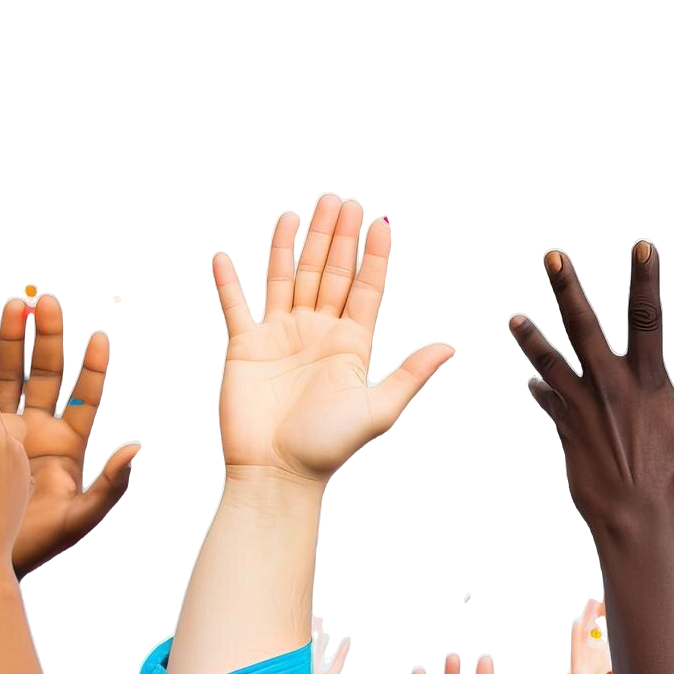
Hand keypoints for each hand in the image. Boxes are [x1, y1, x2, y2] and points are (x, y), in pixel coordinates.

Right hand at [0, 295, 139, 573]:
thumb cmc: (39, 542)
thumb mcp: (81, 515)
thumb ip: (111, 485)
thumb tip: (141, 450)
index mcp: (70, 444)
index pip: (87, 398)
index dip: (94, 369)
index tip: (102, 336)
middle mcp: (40, 430)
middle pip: (46, 374)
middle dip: (46, 339)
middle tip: (45, 303)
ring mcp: (7, 429)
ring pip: (11, 376)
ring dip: (11, 342)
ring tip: (12, 306)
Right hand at [213, 193, 449, 484]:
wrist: (277, 474)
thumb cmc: (328, 448)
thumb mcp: (377, 409)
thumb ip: (409, 374)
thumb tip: (449, 346)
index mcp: (351, 343)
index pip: (366, 288)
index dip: (374, 255)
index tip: (381, 222)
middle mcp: (317, 332)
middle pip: (329, 272)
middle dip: (335, 236)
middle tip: (341, 199)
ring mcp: (281, 336)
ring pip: (287, 278)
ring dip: (292, 245)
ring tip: (299, 211)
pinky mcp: (246, 348)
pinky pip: (236, 307)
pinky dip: (230, 283)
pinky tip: (225, 256)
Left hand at [508, 243, 673, 537]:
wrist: (634, 515)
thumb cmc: (673, 475)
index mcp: (645, 380)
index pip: (648, 317)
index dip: (645, 279)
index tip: (641, 246)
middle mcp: (608, 385)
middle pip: (582, 325)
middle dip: (565, 288)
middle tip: (551, 257)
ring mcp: (582, 405)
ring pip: (548, 359)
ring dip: (533, 336)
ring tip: (516, 319)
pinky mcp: (565, 428)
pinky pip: (545, 400)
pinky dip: (540, 388)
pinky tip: (536, 383)